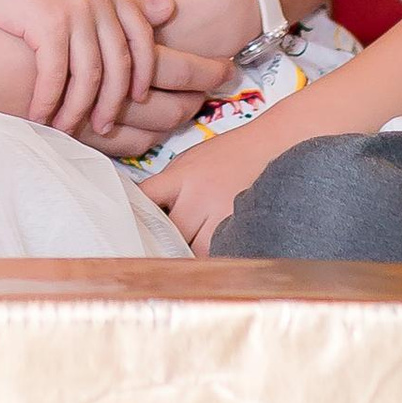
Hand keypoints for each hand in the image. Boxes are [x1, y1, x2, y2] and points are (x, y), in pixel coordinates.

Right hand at [0, 0, 179, 139]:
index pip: (141, 37)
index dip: (143, 70)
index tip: (138, 97)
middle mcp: (99, 0)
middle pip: (118, 63)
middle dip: (112, 101)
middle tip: (104, 125)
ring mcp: (76, 12)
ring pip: (89, 76)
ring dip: (78, 109)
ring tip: (68, 129)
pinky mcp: (49, 25)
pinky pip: (56, 75)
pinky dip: (49, 101)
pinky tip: (40, 116)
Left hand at [142, 128, 271, 254]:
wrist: (271, 146)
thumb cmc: (229, 154)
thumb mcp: (191, 160)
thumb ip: (169, 184)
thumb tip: (145, 209)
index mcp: (183, 176)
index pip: (146, 197)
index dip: (135, 214)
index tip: (130, 225)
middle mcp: (200, 196)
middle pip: (169, 231)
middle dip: (164, 238)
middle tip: (160, 244)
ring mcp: (221, 215)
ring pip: (193, 249)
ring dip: (189, 251)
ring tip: (187, 248)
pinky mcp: (241, 228)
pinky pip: (218, 253)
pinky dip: (212, 255)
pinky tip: (210, 251)